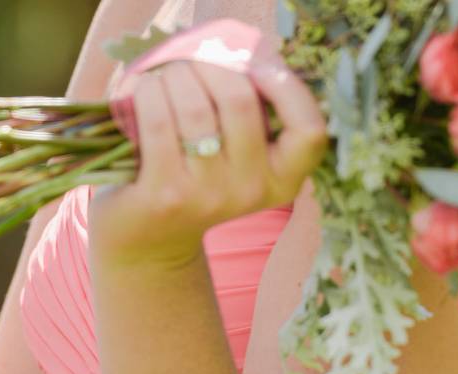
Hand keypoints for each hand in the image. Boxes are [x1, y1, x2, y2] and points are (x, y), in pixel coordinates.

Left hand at [86, 59, 327, 269]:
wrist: (150, 239)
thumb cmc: (198, 176)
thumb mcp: (241, 154)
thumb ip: (254, 111)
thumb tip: (240, 50)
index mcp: (282, 179)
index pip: (310, 131)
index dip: (288, 88)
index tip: (258, 68)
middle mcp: (251, 191)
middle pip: (240, 100)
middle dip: (210, 65)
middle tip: (193, 64)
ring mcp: (207, 196)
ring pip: (194, 107)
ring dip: (174, 76)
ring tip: (165, 77)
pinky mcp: (165, 196)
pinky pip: (158, 122)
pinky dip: (149, 93)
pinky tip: (146, 92)